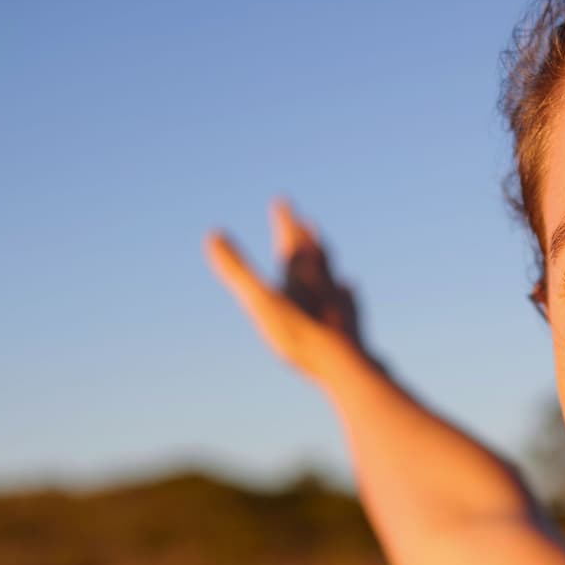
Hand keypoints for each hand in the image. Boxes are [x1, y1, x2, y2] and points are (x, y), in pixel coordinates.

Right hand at [205, 199, 372, 382]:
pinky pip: (350, 302)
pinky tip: (349, 290)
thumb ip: (237, 270)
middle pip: (316, 254)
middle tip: (306, 222)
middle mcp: (324, 284)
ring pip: (333, 275)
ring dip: (326, 262)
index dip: (286, 221)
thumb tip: (212, 234)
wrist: (343, 364)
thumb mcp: (260, 300)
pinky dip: (347, 292)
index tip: (282, 201)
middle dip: (307, 237)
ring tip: (325, 253)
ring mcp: (340, 304)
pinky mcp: (352, 327)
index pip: (292, 241)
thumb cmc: (299, 333)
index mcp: (301, 276)